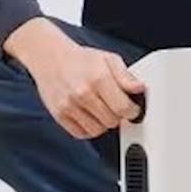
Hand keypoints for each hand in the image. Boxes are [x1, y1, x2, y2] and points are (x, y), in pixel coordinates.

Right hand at [5, 18, 144, 139]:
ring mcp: (69, 106)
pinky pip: (81, 134)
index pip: (123, 108)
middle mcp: (82, 94)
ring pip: (98, 130)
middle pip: (112, 121)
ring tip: (102, 110)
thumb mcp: (109, 59)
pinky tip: (91, 116)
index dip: (132, 111)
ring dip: (104, 123)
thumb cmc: (82, 59)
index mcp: (99, 79)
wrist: (50, 58)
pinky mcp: (59, 115)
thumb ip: (126, 76)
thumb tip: (140, 88)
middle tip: (115, 106)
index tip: (132, 108)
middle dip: (118, 116)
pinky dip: (89, 129)